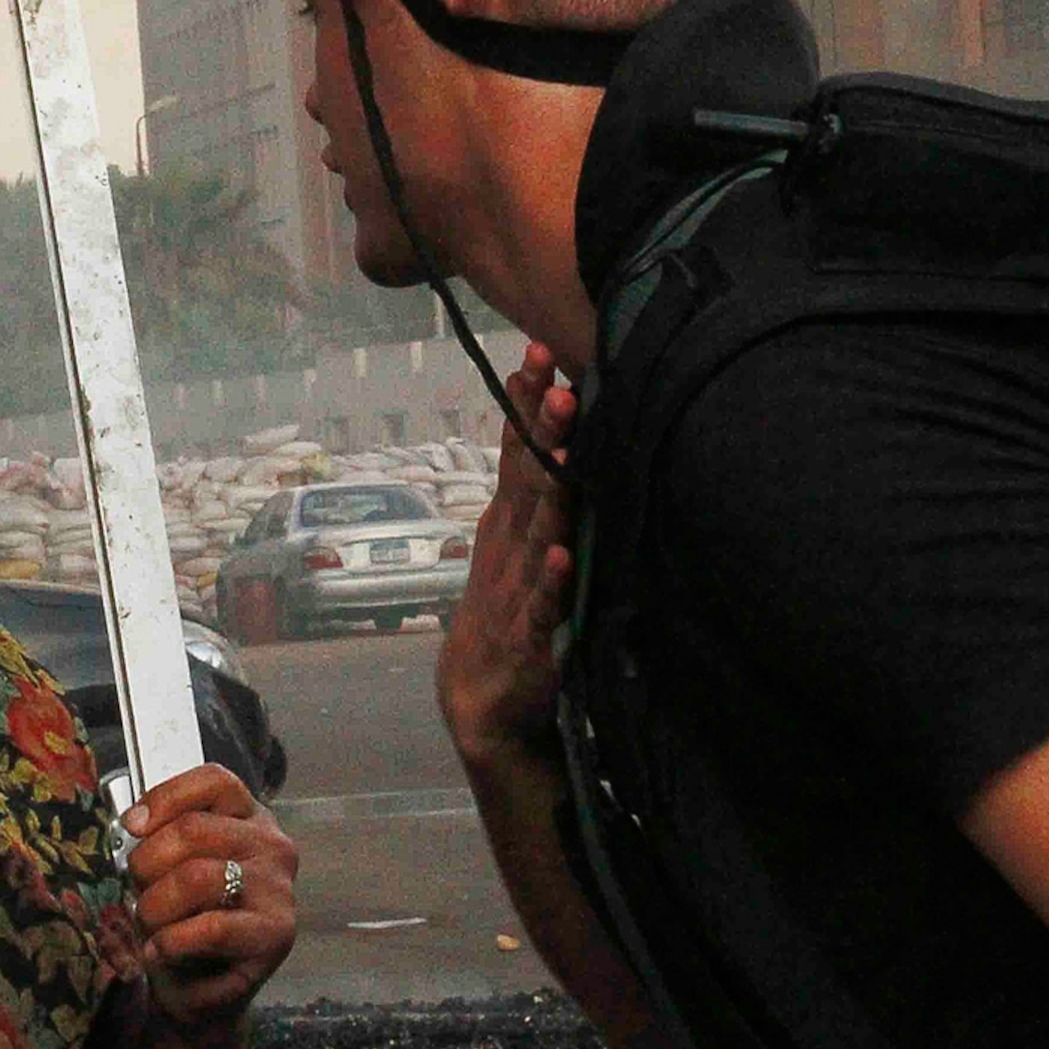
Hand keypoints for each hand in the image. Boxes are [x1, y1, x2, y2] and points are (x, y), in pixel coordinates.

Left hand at [119, 761, 297, 1034]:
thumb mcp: (169, 870)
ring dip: (156, 907)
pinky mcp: (276, 935)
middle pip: (194, 829)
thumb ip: (160, 840)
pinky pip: (210, 928)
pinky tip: (161, 952)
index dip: (165, 798)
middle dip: (147, 864)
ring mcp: (277, 889)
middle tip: (137, 892)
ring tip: (150, 927)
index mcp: (247, 818)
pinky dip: (171, 942)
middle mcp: (271, 845)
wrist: (201, 992)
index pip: (214, 781)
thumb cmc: (184, 921)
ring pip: (197, 877)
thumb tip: (135, 824)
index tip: (132, 827)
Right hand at [437, 343, 575, 768]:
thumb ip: (527, 480)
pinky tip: (562, 557)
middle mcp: (513, 544)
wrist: (483, 698)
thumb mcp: (511, 536)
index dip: (526, 403)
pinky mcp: (533, 635)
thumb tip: (542, 412)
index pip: (517, 450)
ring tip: (566, 450)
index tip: (537, 350)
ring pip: (538, 530)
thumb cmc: (507, 606)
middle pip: (528, 479)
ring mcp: (519, 586)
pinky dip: (552, 581)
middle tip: (556, 383)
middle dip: (541, 431)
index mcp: (510, 518)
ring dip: (552, 491)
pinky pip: (545, 605)